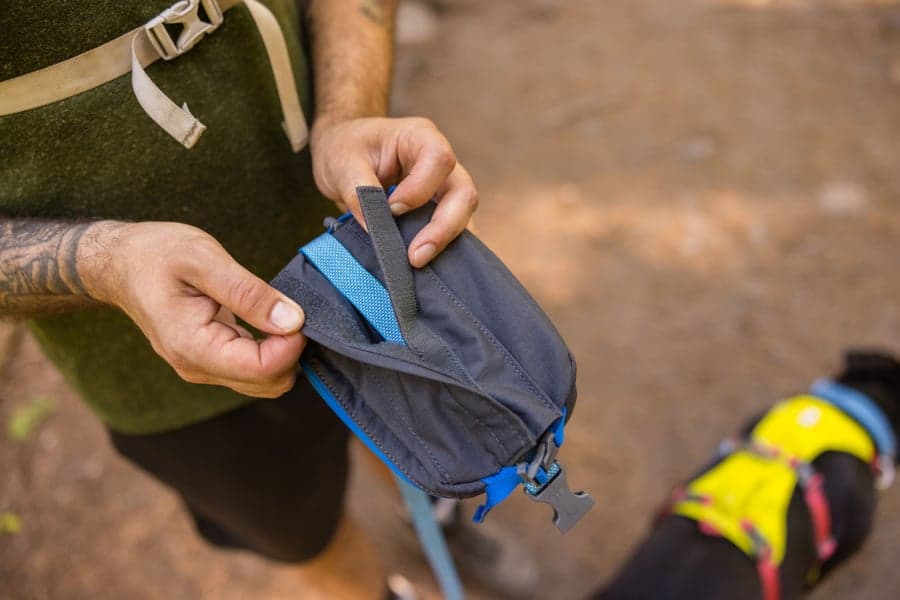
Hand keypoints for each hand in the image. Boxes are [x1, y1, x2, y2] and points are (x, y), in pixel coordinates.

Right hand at [82, 221, 305, 397]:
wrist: (120, 262)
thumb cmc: (155, 254)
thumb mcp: (204, 260)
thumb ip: (249, 293)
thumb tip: (293, 320)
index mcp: (192, 346)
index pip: (262, 370)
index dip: (292, 345)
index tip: (298, 313)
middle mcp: (196, 366)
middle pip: (268, 382)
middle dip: (290, 350)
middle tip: (289, 308)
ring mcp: (203, 367)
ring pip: (264, 380)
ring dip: (282, 351)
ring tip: (276, 310)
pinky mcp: (210, 360)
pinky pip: (253, 368)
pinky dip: (271, 349)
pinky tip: (268, 319)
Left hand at [310, 116, 478, 267]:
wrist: (344, 152)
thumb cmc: (345, 148)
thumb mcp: (342, 163)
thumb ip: (358, 192)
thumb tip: (375, 230)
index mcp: (419, 137)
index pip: (438, 159)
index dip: (419, 189)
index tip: (392, 210)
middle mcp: (440, 163)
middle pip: (463, 193)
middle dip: (443, 227)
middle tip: (415, 257)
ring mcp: (444, 188)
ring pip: (463, 215)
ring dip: (446, 242)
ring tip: (418, 263)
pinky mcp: (439, 211)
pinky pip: (452, 231)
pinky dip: (443, 250)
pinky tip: (427, 266)